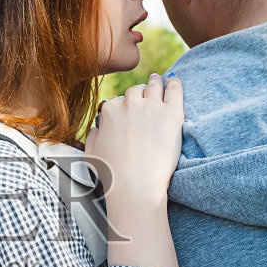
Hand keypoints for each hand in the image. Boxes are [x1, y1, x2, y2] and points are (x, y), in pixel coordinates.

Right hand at [85, 73, 183, 208]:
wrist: (135, 186)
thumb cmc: (112, 175)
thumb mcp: (91, 154)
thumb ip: (92, 136)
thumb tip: (97, 128)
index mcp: (110, 110)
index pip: (118, 100)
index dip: (124, 105)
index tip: (129, 109)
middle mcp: (129, 104)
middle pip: (136, 91)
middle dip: (140, 93)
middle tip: (146, 92)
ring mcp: (152, 107)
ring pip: (155, 86)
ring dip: (157, 82)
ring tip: (161, 80)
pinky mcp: (172, 114)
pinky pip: (174, 89)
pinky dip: (174, 83)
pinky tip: (174, 80)